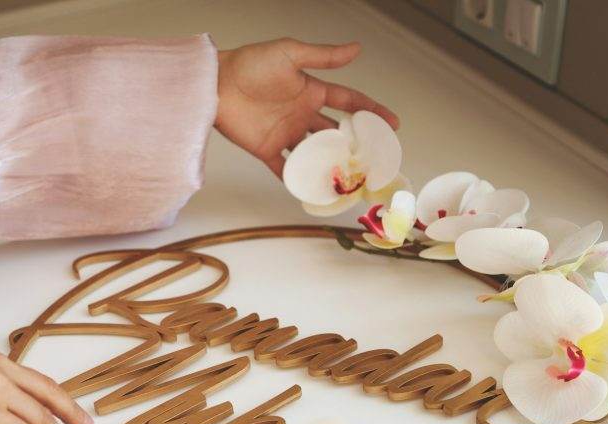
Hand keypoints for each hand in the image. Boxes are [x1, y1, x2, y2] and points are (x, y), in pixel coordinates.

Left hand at [215, 38, 399, 176]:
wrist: (215, 84)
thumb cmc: (250, 64)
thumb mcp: (291, 54)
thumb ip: (323, 57)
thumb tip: (357, 48)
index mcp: (311, 91)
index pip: (349, 102)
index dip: (372, 111)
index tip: (392, 124)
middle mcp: (302, 115)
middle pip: (336, 133)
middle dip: (356, 146)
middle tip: (375, 160)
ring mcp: (286, 134)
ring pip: (315, 154)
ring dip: (331, 166)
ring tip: (351, 180)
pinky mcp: (267, 149)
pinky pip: (285, 169)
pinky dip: (298, 181)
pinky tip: (314, 191)